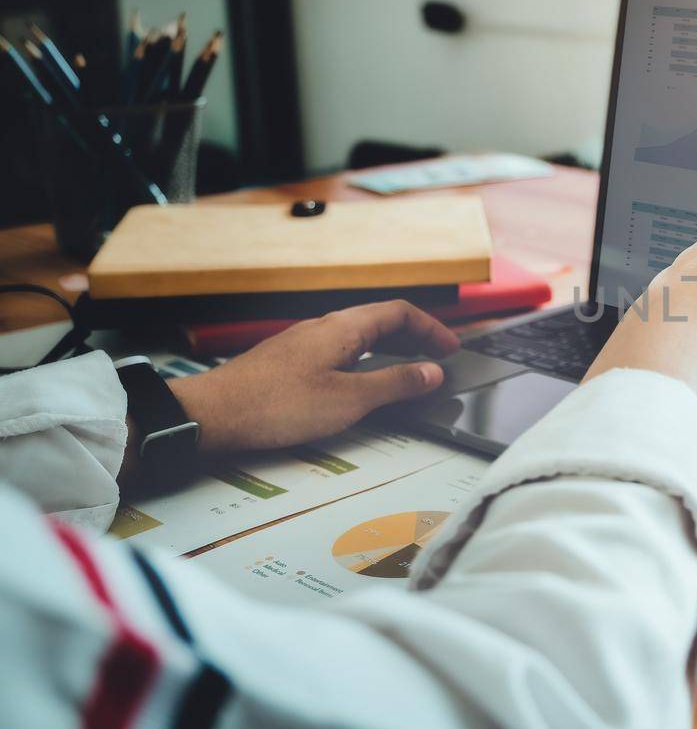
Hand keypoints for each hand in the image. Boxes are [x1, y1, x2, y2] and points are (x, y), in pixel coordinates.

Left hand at [169, 301, 458, 453]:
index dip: (431, 329)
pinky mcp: (288, 361)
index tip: (451, 349)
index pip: (399, 313)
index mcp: (343, 327)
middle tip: (437, 359)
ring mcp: (303, 343)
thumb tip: (432, 371)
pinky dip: (364, 360)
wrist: (212, 414)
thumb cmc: (277, 405)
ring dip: (389, 349)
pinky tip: (361, 384)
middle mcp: (324, 327)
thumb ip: (395, 383)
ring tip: (408, 371)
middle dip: (414, 337)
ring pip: (358, 336)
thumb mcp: (349, 399)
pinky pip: (339, 350)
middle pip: (379, 320)